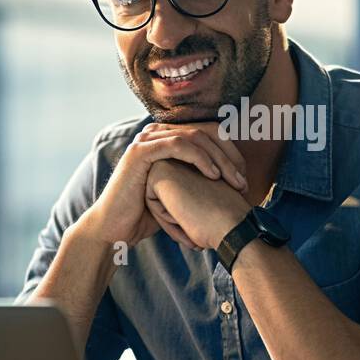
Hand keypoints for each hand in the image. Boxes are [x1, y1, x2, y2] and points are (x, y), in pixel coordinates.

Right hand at [80, 122, 246, 247]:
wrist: (115, 228)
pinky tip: (214, 176)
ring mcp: (147, 139)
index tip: (244, 177)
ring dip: (220, 158)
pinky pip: (178, 145)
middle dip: (229, 156)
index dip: (230, 152)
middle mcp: (156, 134)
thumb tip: (230, 181)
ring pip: (195, 137)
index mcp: (167, 139)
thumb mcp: (179, 193)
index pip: (208, 133)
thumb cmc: (147, 214)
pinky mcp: (141, 151)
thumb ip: (197, 179)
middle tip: (243, 181)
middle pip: (205, 131)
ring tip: (233, 181)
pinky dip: (200, 158)